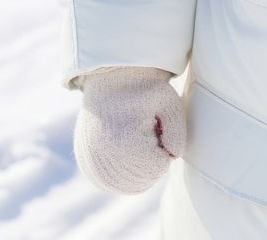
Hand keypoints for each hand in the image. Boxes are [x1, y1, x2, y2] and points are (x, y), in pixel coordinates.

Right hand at [74, 66, 185, 193]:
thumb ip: (179, 133)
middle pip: (145, 180)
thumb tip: (173, 158)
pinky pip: (113, 183)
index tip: (156, 124)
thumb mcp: (171, 104)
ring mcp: (92, 165)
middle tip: (147, 131)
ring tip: (135, 137)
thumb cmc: (146, 92)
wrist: (113, 81)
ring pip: (129, 186)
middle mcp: (102, 159)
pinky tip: (126, 147)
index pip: (160, 166)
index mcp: (124, 143)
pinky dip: (124, 171)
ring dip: (139, 167)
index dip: (164, 146)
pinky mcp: (87, 166)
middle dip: (152, 159)